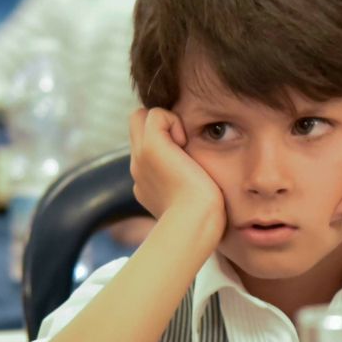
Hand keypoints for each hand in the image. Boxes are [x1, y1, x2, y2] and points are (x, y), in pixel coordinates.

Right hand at [127, 108, 222, 226]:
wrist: (193, 227)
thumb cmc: (203, 221)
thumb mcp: (194, 201)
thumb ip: (191, 185)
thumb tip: (201, 175)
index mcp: (147, 181)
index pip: (145, 146)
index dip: (161, 138)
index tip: (185, 154)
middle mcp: (138, 168)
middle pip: (138, 127)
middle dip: (159, 125)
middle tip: (183, 144)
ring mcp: (140, 158)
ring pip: (143, 117)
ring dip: (166, 123)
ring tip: (184, 146)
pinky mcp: (150, 147)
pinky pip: (155, 114)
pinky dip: (172, 120)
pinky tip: (185, 143)